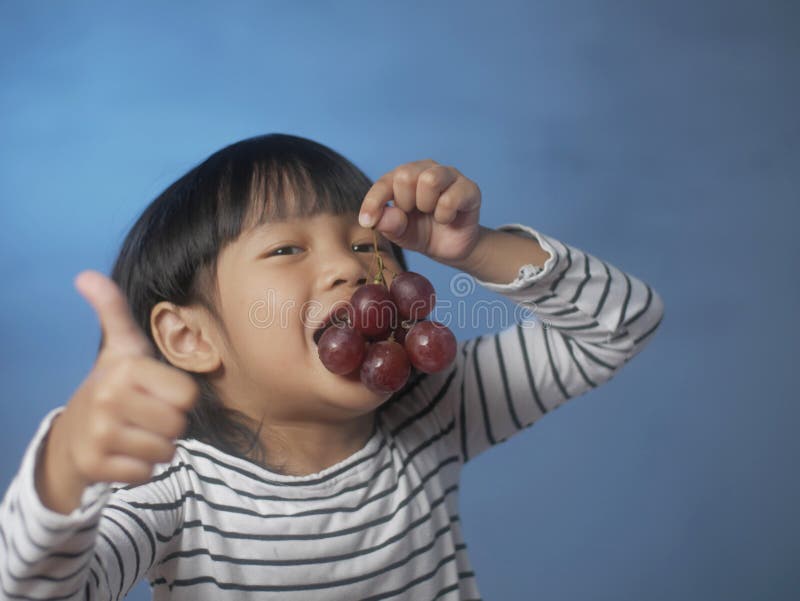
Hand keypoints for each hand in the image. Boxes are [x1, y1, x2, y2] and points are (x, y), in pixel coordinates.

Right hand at [35, 271, 198, 513]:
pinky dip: (141, 467)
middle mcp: (109, 398)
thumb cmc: (112, 386)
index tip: (156, 392)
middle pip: (178, 425)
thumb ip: (114, 311)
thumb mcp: (119, 347)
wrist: (72, 434)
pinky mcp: (95, 466)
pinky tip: (124, 453)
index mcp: (126, 368)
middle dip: (169, 424)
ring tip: (135, 433)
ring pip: (165, 451)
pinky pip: (146, 473)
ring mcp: (100, 434)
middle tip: (146, 415)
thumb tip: (86, 275)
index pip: (187, 396)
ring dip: (157, 447)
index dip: (178, 398)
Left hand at [359, 160, 481, 263]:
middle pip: (405, 175)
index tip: (367, 221)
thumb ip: (388, 225)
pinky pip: (450, 198)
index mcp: (404, 177)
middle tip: (415, 214)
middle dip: (405, 203)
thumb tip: (380, 217)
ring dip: (426, 205)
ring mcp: (449, 176)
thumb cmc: (423, 233)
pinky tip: (447, 219)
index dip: (373, 202)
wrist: (451, 248)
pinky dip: (444, 215)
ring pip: (429, 180)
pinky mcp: (469, 189)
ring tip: (431, 213)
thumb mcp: (399, 234)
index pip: (384, 182)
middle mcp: (426, 169)